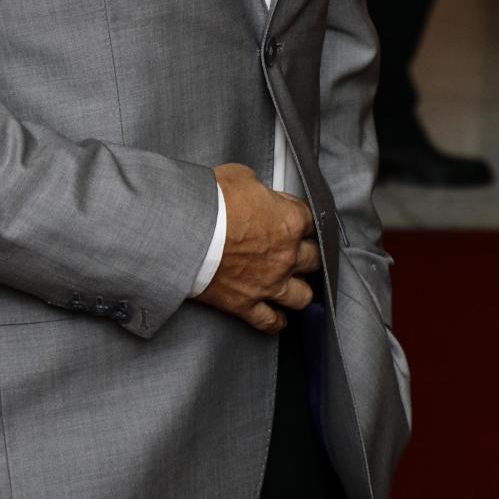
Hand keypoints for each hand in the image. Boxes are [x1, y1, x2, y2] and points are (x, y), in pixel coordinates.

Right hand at [193, 163, 320, 333]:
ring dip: (299, 289)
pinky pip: (270, 322)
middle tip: (300, 250)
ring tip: (294, 284)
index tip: (295, 216)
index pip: (313, 220)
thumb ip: (259, 189)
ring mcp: (269, 283)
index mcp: (289, 221)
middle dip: (309, 253)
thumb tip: (257, 193)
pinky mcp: (246, 304)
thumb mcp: (240, 177)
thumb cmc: (210, 202)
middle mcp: (286, 256)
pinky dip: (275, 321)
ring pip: (302, 296)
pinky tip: (277, 317)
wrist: (184, 230)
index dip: (303, 217)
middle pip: (314, 259)